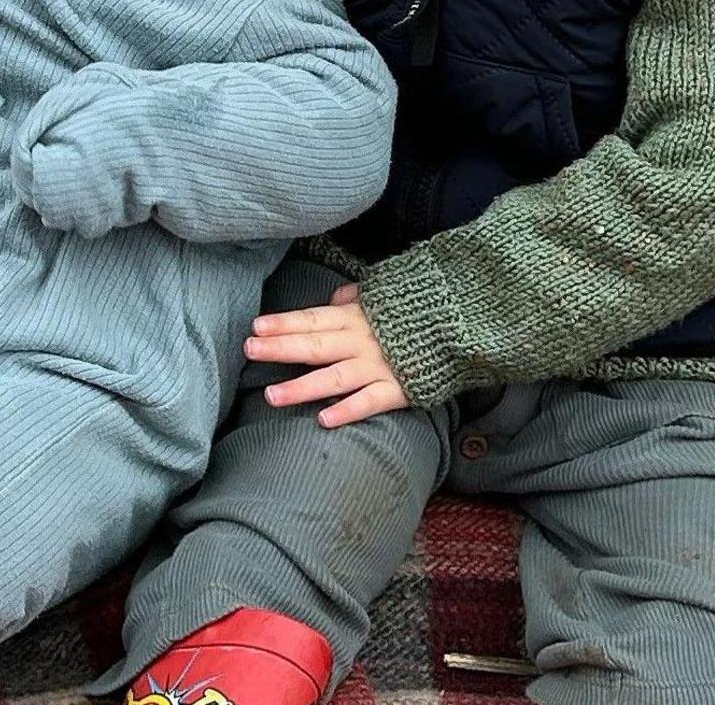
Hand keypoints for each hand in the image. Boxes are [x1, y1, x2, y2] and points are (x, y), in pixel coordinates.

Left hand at [247, 283, 410, 427]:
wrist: (465, 323)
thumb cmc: (420, 310)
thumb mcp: (387, 294)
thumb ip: (358, 297)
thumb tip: (335, 296)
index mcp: (357, 317)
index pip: (313, 319)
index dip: (284, 323)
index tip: (256, 326)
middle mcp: (362, 341)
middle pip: (315, 346)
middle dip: (280, 349)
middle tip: (250, 350)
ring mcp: (379, 366)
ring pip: (334, 378)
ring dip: (302, 387)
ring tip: (272, 396)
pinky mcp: (400, 388)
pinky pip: (370, 402)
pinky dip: (348, 410)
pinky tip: (324, 419)